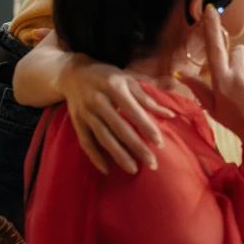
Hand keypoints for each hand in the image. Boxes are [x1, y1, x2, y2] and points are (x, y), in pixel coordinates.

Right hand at [58, 48, 174, 175]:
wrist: (73, 74)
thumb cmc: (108, 76)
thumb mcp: (128, 81)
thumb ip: (147, 99)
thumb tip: (170, 115)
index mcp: (114, 87)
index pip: (133, 111)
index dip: (147, 127)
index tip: (160, 143)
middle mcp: (98, 101)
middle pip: (119, 128)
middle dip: (136, 147)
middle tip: (151, 163)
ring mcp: (85, 113)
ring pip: (103, 138)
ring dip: (118, 155)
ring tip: (133, 169)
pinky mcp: (76, 123)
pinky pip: (86, 142)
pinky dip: (95, 157)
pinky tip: (107, 169)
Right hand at [180, 6, 243, 154]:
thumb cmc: (239, 124)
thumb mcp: (214, 109)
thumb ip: (199, 89)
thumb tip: (180, 74)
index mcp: (221, 83)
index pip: (214, 49)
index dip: (211, 28)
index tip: (210, 9)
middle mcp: (240, 77)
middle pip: (240, 50)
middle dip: (242, 61)